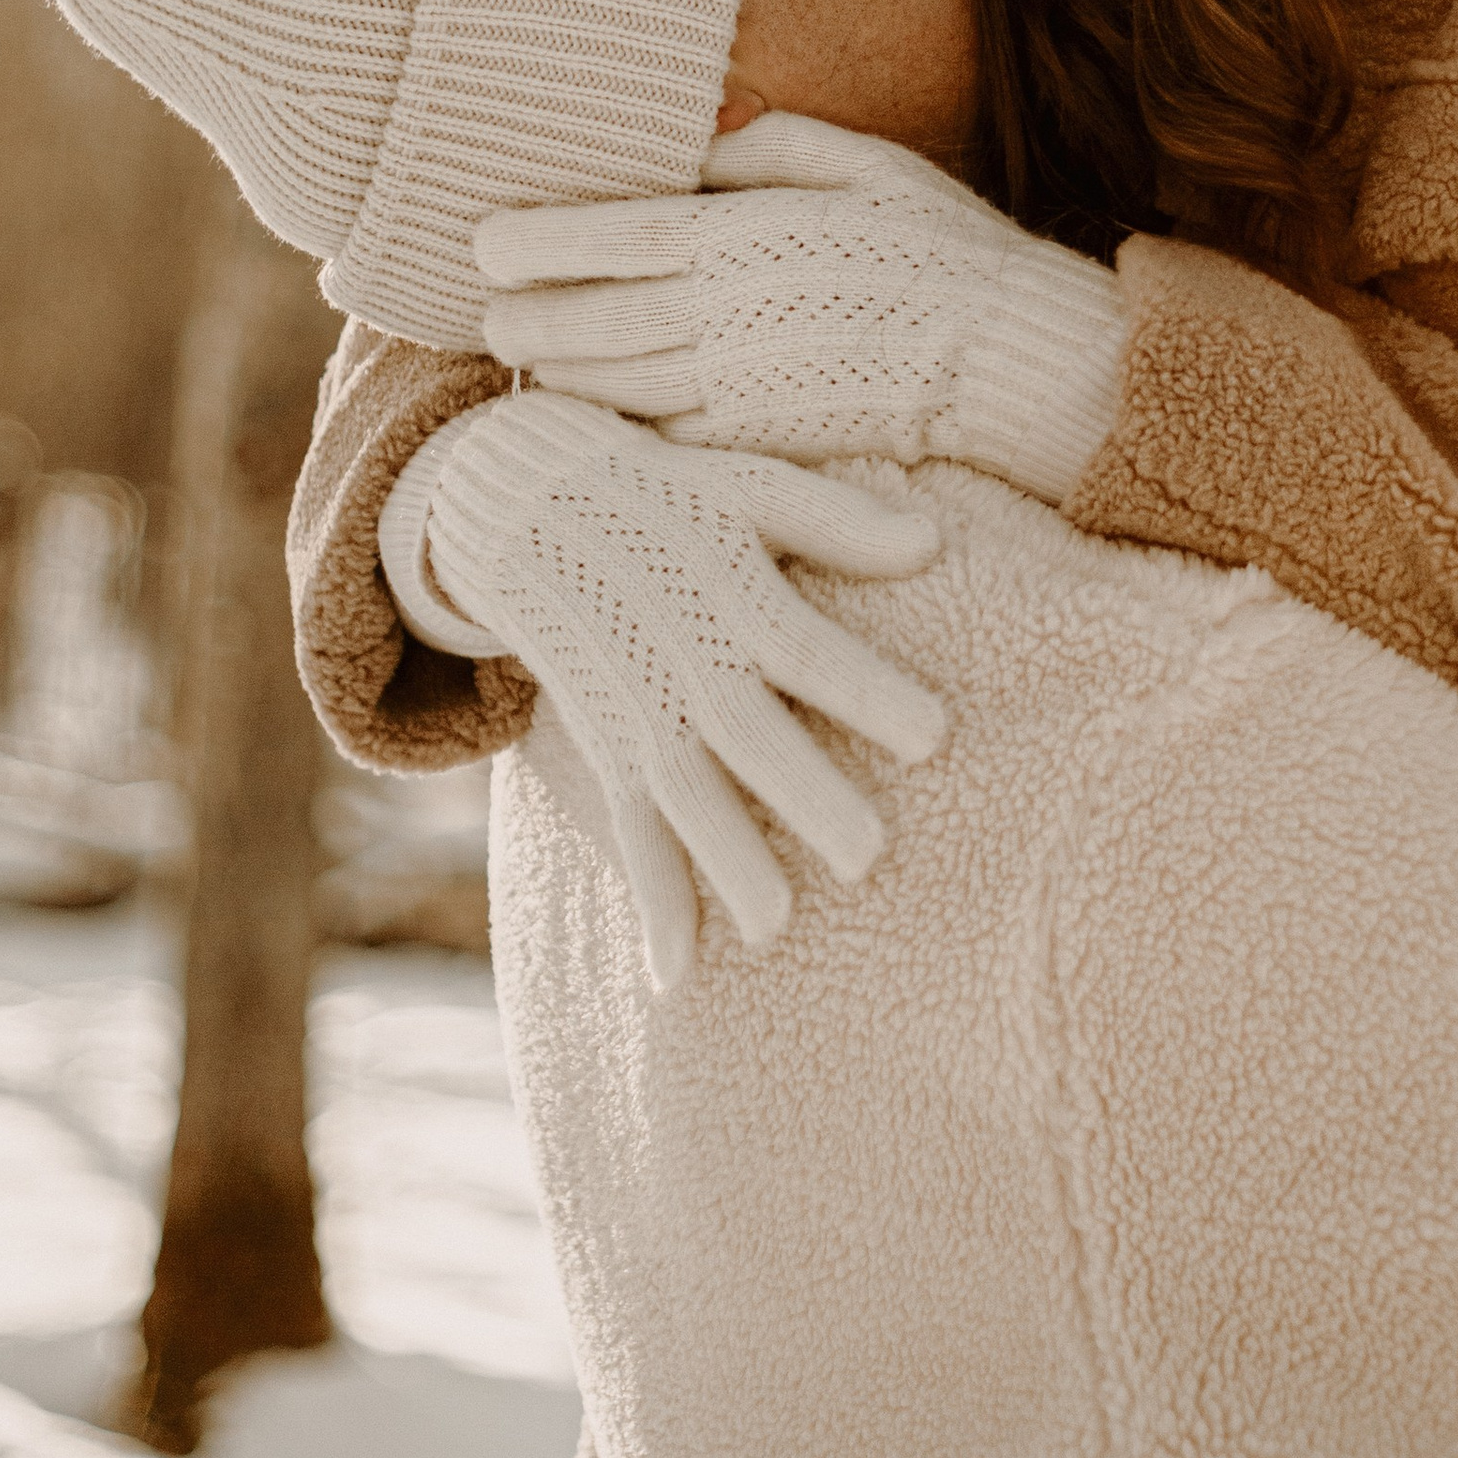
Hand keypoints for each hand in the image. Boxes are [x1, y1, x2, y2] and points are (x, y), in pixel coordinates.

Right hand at [416, 388, 945, 976]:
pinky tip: (676, 973)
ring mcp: (636, 706)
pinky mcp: (604, 744)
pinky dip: (651, 898)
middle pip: (745, 733)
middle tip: (869, 856)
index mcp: (727, 585)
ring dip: (723, 861)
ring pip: (679, 793)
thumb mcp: (747, 483)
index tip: (936, 735)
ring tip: (775, 927)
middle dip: (803, 795)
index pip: (804, 645)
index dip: (864, 688)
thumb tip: (931, 543)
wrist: (521, 500)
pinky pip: (626, 829)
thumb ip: (836, 521)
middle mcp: (680, 654)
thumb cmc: (666, 494)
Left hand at [476, 113, 1129, 506]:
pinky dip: (616, 425)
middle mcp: (725, 312)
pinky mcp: (756, 445)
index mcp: (742, 234)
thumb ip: (767, 148)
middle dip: (520, 316)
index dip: (530, 242)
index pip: (603, 235)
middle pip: (584, 319)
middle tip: (488, 309)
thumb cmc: (939, 250)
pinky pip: (658, 438)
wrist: (1008, 360)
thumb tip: (691, 140)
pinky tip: (594, 410)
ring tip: (530, 354)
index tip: (486, 243)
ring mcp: (736, 387)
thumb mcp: (864, 165)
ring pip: (607, 385)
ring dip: (556, 371)